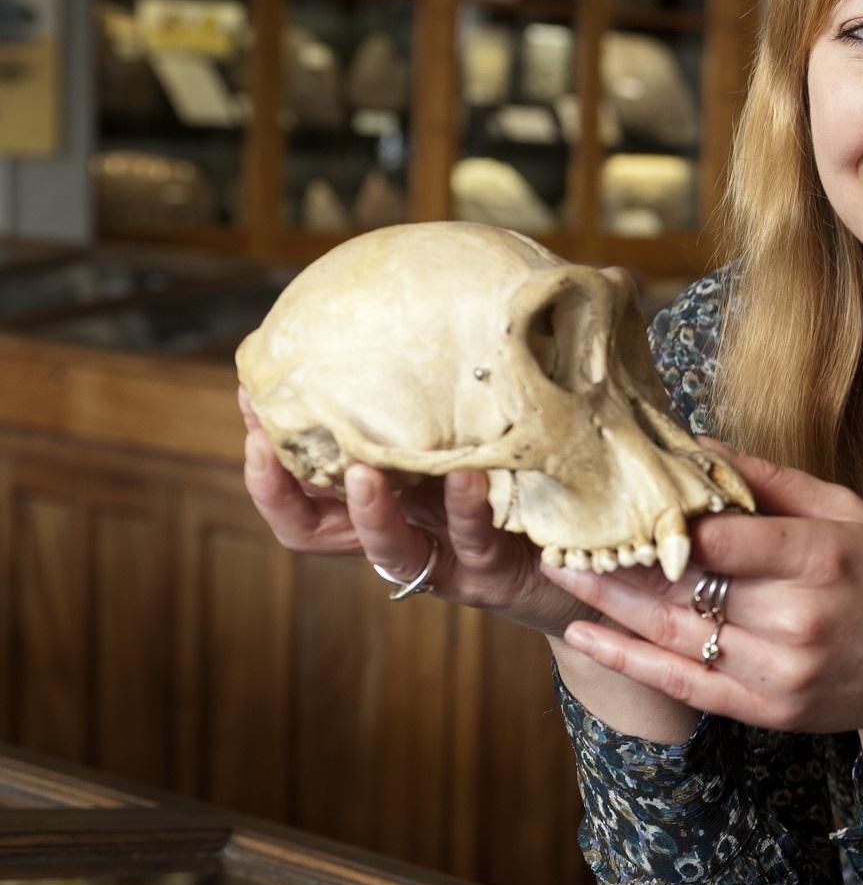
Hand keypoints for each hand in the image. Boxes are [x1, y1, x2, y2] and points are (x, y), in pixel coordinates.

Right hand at [238, 387, 588, 635]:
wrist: (591, 557)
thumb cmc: (528, 482)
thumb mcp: (477, 433)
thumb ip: (445, 396)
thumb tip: (421, 311)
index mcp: (387, 497)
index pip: (303, 486)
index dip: (266, 453)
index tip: (249, 400)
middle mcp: (403, 532)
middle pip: (312, 530)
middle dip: (279, 491)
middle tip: (267, 444)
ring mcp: (443, 558)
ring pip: (386, 549)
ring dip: (369, 513)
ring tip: (367, 472)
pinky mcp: (492, 572)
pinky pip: (472, 541)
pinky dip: (469, 509)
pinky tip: (474, 475)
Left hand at [546, 441, 862, 765]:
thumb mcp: (848, 512)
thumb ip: (772, 481)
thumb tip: (699, 447)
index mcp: (823, 556)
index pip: (725, 536)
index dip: (665, 519)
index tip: (615, 495)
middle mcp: (799, 617)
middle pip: (688, 584)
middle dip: (617, 557)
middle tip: (557, 528)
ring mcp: (782, 670)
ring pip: (674, 633)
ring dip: (608, 601)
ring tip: (558, 568)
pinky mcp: (767, 709)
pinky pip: (683, 683)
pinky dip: (627, 660)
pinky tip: (585, 633)